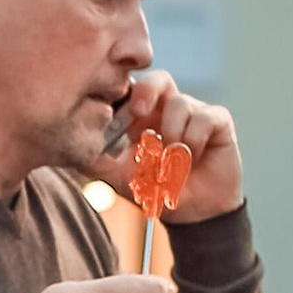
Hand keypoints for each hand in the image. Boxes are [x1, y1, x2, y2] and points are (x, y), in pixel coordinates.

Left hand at [105, 70, 244, 221]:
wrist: (193, 213)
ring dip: (171, 133)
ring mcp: (195, 112)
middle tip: (138, 112)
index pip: (132, 89)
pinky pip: (204, 117)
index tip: (110, 111)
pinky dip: (193, 141)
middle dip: (146, 90)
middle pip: (158, 79)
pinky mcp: (218, 121)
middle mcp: (168, 109)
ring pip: (180, 103)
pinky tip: (191, 159)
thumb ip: (96, 162)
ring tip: (170, 160)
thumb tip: (73, 147)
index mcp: (143, 116)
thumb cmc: (156, 190)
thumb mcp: (119, 178)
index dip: (123, 93)